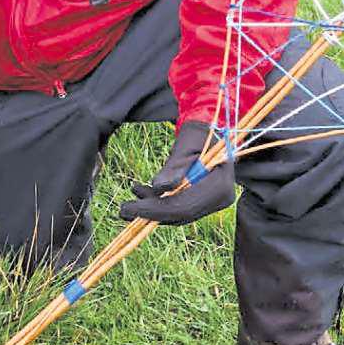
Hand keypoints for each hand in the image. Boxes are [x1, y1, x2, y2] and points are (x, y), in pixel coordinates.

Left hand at [118, 119, 234, 224]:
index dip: (156, 210)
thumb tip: (158, 188)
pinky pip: (180, 207)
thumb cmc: (199, 134)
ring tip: (134, 190)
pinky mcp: (204, 201)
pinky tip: (143, 191)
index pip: (184, 207)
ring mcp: (213, 202)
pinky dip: (160, 202)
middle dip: (151, 211)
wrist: (212, 131)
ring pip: (178, 213)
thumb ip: (174, 167)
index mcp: (220, 186)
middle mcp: (220, 198)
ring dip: (153, 206)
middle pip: (181, 214)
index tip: (131, 209)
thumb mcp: (186, 145)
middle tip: (123, 209)